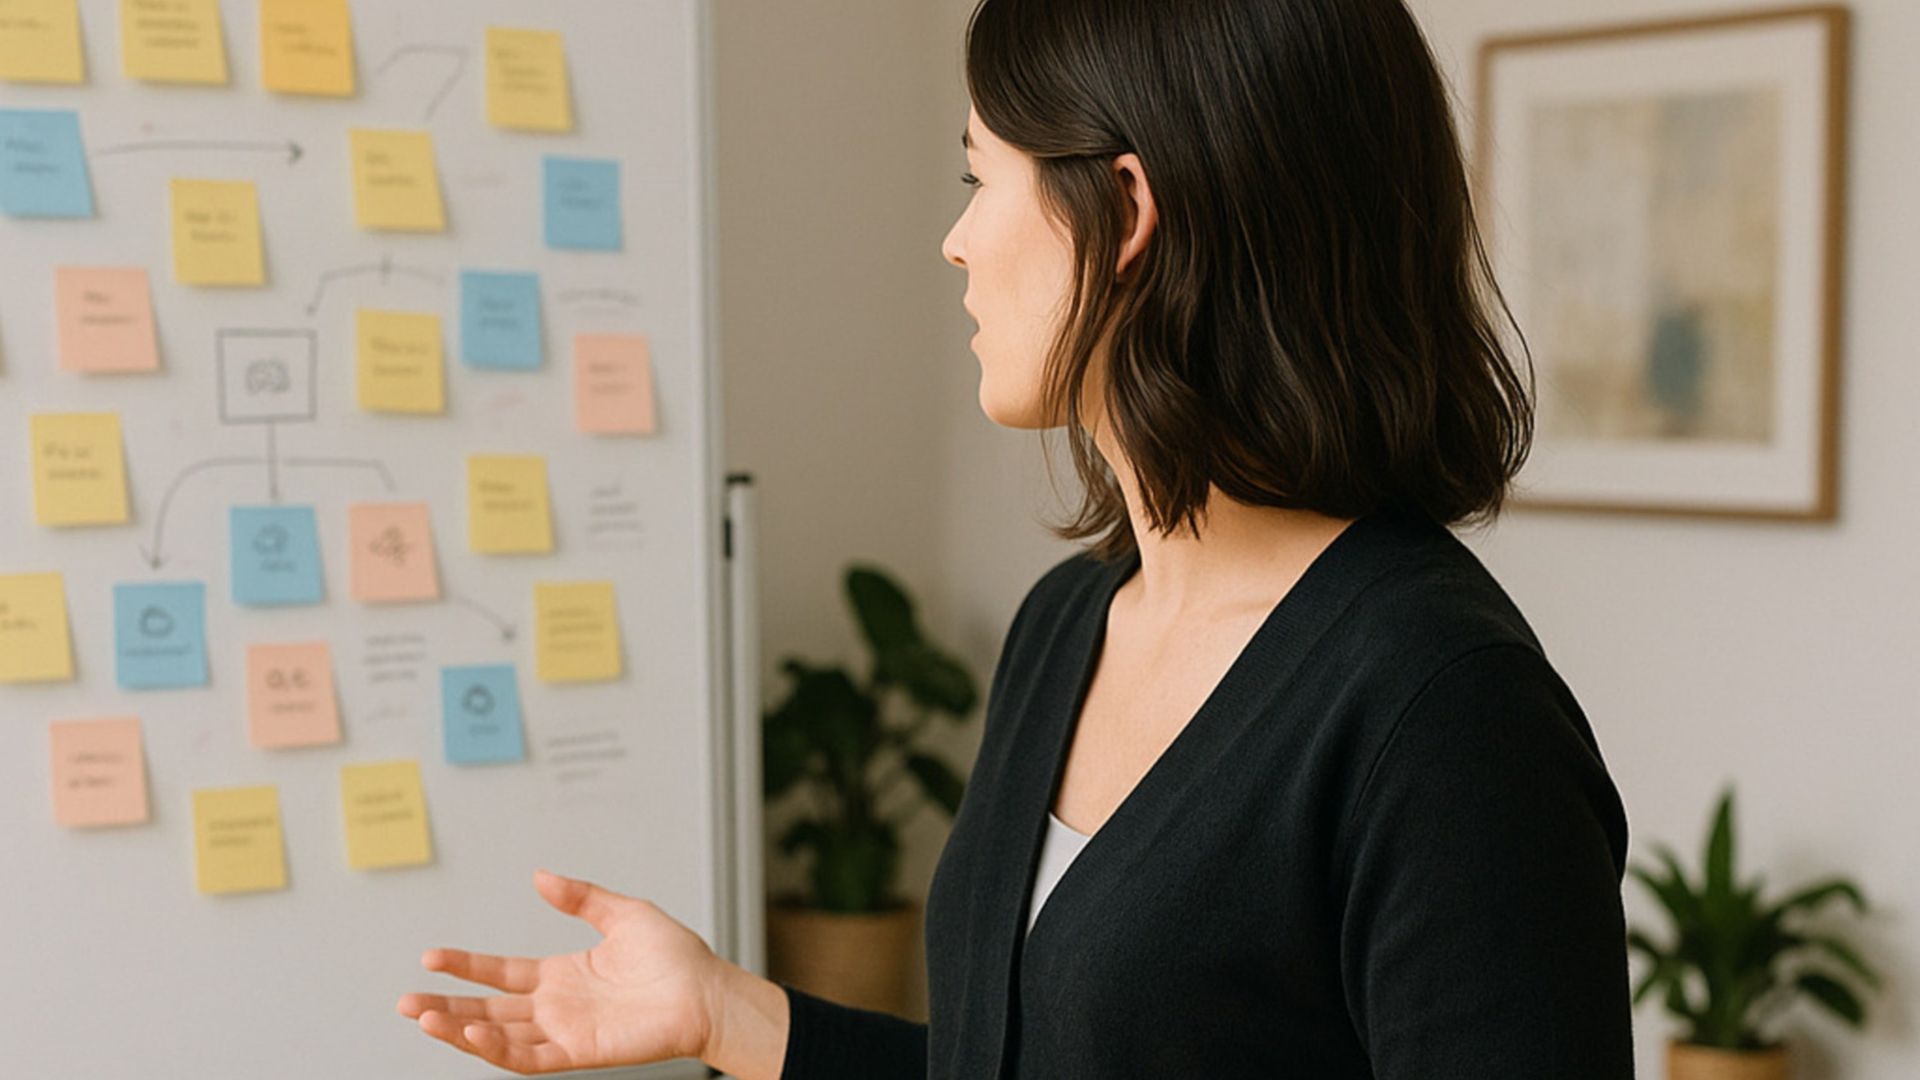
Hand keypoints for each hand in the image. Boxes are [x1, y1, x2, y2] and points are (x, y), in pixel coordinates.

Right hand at [397, 869, 728, 1073]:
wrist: (707, 991)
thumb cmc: (676, 957)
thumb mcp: (622, 913)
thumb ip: (580, 897)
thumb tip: (540, 875)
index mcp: (562, 975)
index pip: (500, 973)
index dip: (466, 966)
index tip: (430, 956)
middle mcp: (557, 1007)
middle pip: (488, 1010)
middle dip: (445, 1007)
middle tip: (405, 1001)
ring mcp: (565, 1032)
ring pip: (499, 1037)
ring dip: (460, 1030)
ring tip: (423, 1017)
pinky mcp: (578, 1053)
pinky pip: (528, 1057)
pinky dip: (497, 1049)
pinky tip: (472, 1033)